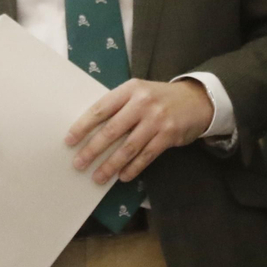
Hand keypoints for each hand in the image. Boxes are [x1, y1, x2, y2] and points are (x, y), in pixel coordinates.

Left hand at [65, 79, 212, 183]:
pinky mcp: (168, 136)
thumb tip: (90, 130)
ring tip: (98, 177)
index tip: (69, 140)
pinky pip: (146, 155)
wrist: (196, 100)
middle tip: (79, 164)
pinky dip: (133, 168)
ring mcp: (157, 120)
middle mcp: (142, 103)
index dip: (83, 126)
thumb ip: (119, 106)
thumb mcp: (139, 92)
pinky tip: (122, 176)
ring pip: (128, 147)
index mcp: (130, 89)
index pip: (101, 109)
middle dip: (93, 149)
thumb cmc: (159, 98)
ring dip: (111, 165)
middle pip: (112, 130)